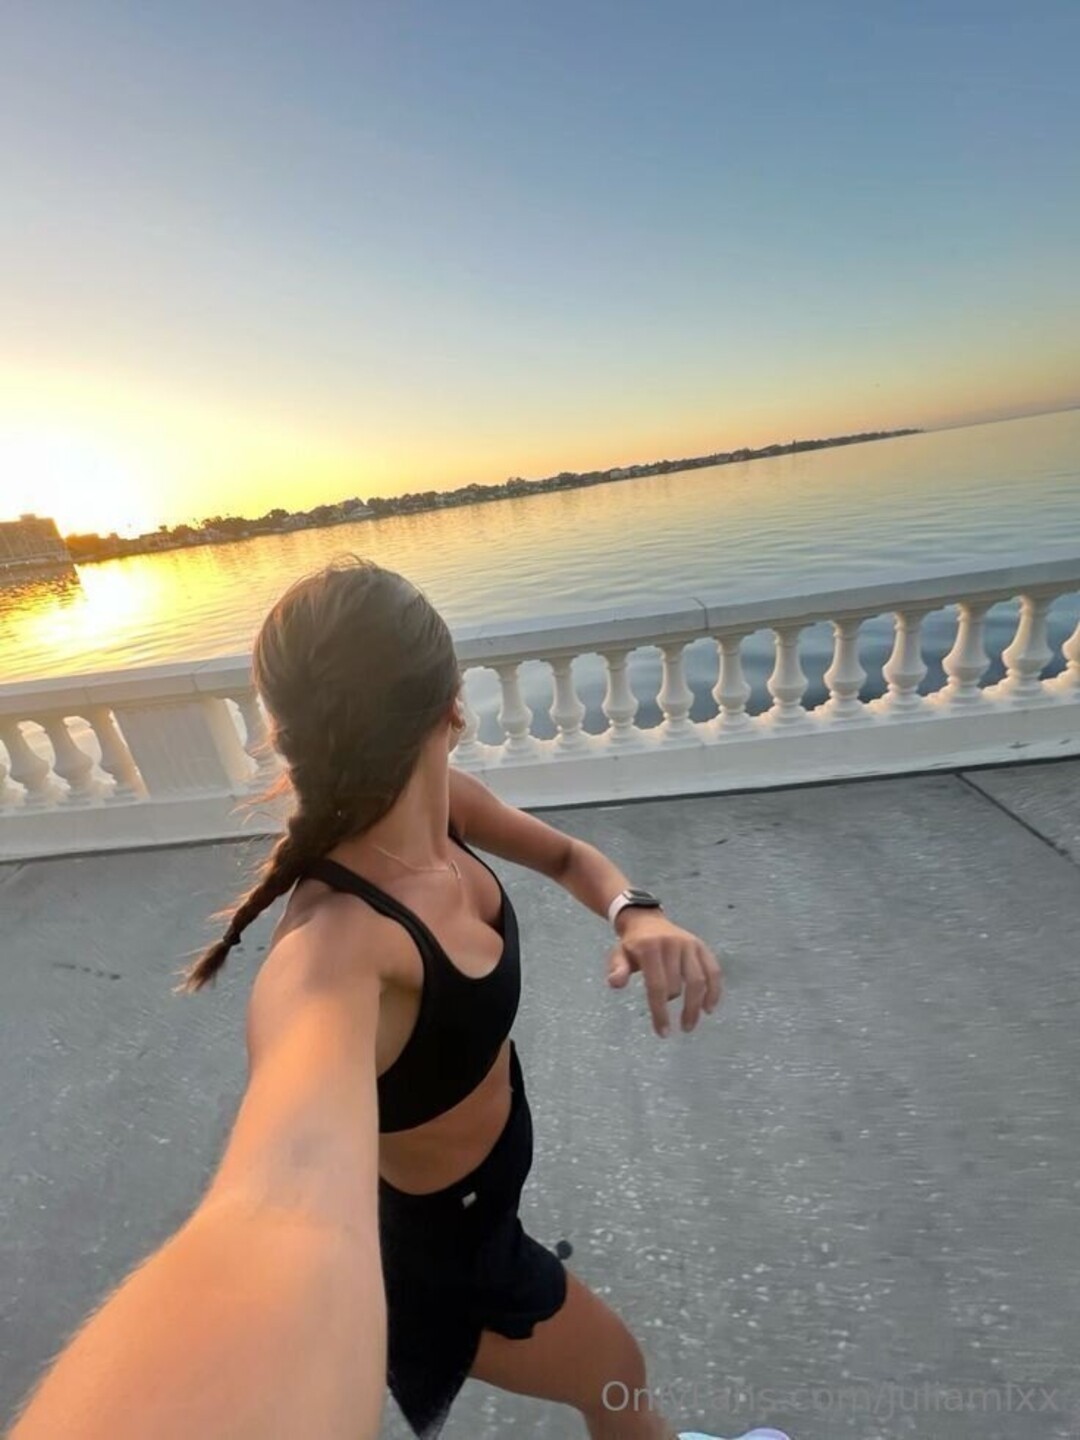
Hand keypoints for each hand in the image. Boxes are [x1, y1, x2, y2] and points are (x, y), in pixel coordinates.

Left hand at [606, 912, 722, 1036]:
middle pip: (677, 985)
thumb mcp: (618, 955)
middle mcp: (672, 944)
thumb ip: (617, 969)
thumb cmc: (632, 946)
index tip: (663, 1033)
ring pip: (698, 980)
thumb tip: (615, 983)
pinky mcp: (701, 946)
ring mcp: (689, 944)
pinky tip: (708, 1008)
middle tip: (674, 1027)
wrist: (646, 921)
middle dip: (674, 1008)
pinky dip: (714, 991)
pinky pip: (713, 971)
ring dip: (695, 1006)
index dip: (660, 1012)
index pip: (657, 986)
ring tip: (689, 1025)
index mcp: (649, 948)